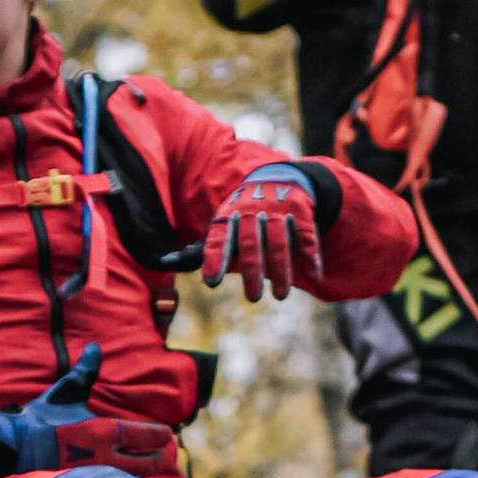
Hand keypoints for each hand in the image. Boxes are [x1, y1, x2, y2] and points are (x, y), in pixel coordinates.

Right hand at [0, 344, 176, 477]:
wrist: (12, 452)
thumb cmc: (39, 422)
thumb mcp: (65, 394)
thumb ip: (84, 372)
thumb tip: (95, 347)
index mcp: (106, 431)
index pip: (148, 436)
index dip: (161, 437)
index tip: (167, 437)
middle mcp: (107, 457)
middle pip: (148, 463)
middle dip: (159, 458)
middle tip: (166, 454)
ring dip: (146, 474)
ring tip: (151, 469)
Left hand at [203, 158, 322, 303]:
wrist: (277, 178)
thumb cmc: (240, 215)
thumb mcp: (220, 226)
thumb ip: (196, 250)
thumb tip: (163, 262)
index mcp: (227, 216)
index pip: (217, 238)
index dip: (214, 258)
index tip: (212, 281)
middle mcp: (250, 212)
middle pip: (249, 244)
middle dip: (251, 272)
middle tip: (252, 299)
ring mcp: (276, 209)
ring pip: (277, 242)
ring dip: (280, 270)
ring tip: (279, 296)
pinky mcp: (300, 210)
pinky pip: (305, 234)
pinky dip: (310, 254)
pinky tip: (313, 274)